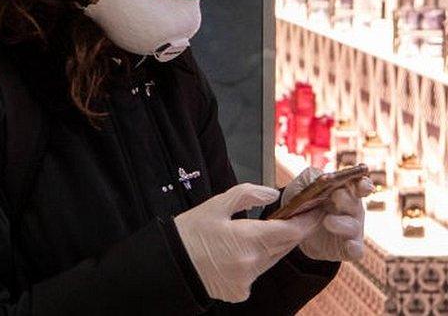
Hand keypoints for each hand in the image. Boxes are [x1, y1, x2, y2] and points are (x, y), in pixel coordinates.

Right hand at [174, 183, 321, 302]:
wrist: (169, 263)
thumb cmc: (189, 233)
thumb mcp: (215, 205)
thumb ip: (247, 195)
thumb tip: (272, 194)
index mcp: (248, 239)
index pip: (292, 232)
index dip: (307, 220)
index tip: (315, 210)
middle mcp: (253, 263)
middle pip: (285, 246)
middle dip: (292, 231)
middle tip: (295, 215)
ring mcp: (247, 280)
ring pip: (272, 259)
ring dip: (274, 245)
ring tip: (265, 230)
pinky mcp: (241, 291)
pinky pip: (257, 273)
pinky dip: (255, 260)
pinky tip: (240, 252)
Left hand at [281, 167, 372, 261]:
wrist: (293, 230)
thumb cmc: (304, 202)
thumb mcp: (303, 186)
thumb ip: (311, 178)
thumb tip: (320, 177)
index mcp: (345, 192)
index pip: (360, 186)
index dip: (363, 185)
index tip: (361, 185)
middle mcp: (352, 210)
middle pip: (355, 204)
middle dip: (346, 200)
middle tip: (335, 197)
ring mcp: (351, 230)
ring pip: (353, 226)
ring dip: (342, 223)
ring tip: (327, 221)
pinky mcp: (347, 249)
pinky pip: (356, 250)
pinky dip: (354, 248)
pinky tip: (349, 246)